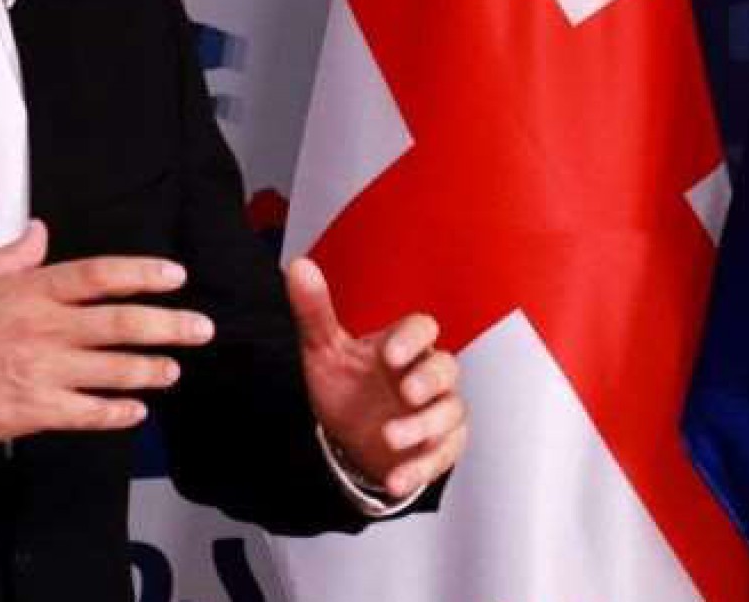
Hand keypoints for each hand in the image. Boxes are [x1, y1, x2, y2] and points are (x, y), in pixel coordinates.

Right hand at [0, 221, 215, 448]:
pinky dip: (117, 413)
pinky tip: (135, 412)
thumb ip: (9, 256)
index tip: (175, 276)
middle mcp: (43, 329)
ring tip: (172, 370)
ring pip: (113, 370)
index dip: (142, 274)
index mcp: (28, 292)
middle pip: (120, 323)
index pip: (98, 275)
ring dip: (151, 370)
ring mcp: (41, 372)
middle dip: (168, 325)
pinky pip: (88, 413)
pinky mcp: (34, 411)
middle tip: (201, 329)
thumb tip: (39, 231)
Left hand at [285, 257, 466, 499]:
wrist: (349, 439)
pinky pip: (442, 455)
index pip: (423, 329)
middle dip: (430, 380)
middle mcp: (426, 376)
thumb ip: (314, 311)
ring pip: (450, 412)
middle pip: (446, 368)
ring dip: (424, 427)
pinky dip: (420, 469)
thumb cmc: (345, 386)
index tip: (390, 354)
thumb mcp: (324, 351)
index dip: (412, 339)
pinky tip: (395, 480)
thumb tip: (298, 267)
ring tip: (390, 437)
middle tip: (407, 391)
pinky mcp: (440, 447)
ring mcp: (437, 412)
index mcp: (402, 346)